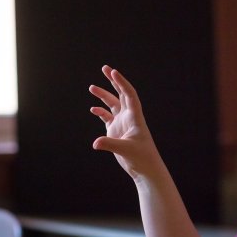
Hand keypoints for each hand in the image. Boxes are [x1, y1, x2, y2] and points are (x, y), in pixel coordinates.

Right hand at [89, 65, 160, 180]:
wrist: (145, 168)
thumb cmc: (142, 158)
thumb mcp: (126, 150)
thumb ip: (110, 144)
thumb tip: (95, 143)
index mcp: (135, 117)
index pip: (129, 95)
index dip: (122, 82)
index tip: (113, 72)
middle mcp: (129, 117)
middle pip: (121, 94)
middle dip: (113, 81)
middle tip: (105, 68)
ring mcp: (122, 123)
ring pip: (113, 104)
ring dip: (103, 96)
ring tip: (91, 88)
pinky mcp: (116, 132)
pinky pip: (108, 118)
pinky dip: (101, 112)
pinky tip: (93, 109)